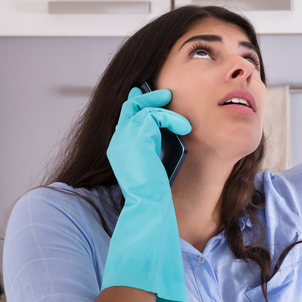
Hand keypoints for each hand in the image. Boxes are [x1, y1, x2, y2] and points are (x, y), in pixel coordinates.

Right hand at [102, 87, 191, 301]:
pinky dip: (171, 118)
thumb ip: (155, 149)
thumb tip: (170, 135)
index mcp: (120, 149)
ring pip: (141, 106)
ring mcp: (123, 139)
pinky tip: (184, 127)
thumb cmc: (154, 194)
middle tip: (166, 93)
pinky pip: (153, 115)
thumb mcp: (155, 166)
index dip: (139, 103)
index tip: (155, 97)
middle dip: (148, 97)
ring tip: (181, 119)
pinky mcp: (135, 139)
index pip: (126, 117)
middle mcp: (117, 141)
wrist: (149, 208)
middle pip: (129, 106)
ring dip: (163, 107)